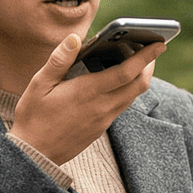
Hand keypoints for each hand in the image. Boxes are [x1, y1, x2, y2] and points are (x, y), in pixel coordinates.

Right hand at [9, 35, 165, 164]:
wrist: (34, 153)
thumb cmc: (33, 116)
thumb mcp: (39, 84)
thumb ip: (59, 60)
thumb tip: (74, 38)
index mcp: (87, 92)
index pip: (126, 72)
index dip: (146, 57)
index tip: (159, 44)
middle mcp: (101, 107)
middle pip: (139, 85)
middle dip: (150, 65)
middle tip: (153, 49)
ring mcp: (103, 119)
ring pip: (133, 97)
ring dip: (141, 79)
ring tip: (139, 62)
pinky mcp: (101, 128)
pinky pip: (122, 106)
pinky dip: (128, 91)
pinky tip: (119, 83)